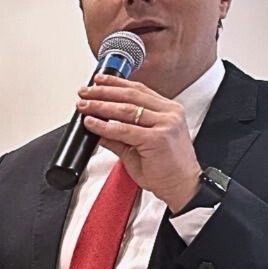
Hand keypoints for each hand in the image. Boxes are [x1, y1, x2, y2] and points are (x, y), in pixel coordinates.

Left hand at [78, 74, 202, 210]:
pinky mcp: (157, 138)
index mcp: (168, 110)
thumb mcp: (139, 146)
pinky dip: (105, 125)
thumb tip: (97, 126)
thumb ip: (119, 135)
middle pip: (130, 96)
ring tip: (84, 105)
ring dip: (101, 106)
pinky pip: (124, 129)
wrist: (183, 188)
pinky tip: (92, 123)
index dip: (116, 83)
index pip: (138, 90)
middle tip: (85, 92)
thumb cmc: (167, 169)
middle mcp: (169, 113)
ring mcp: (165, 124)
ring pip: (126, 109)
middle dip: (104, 92)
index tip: (99, 81)